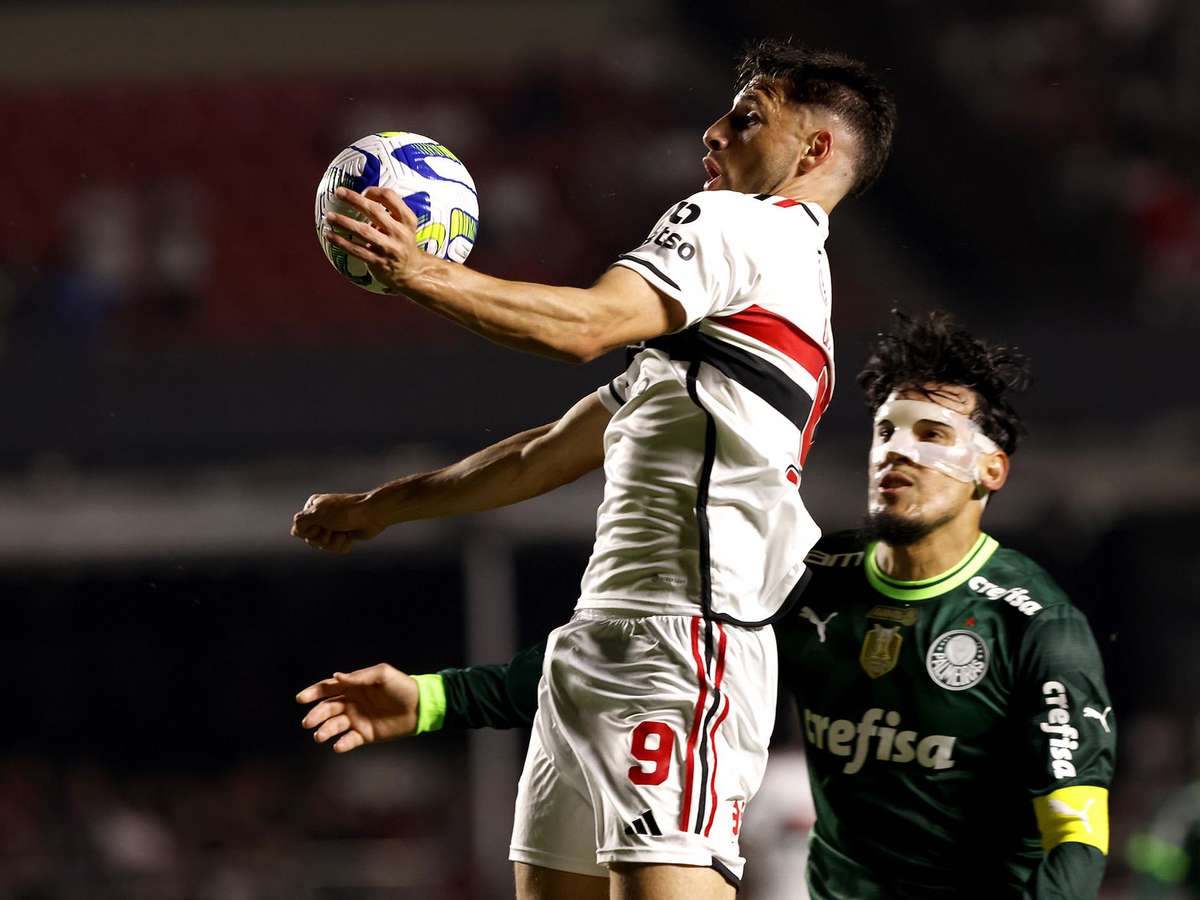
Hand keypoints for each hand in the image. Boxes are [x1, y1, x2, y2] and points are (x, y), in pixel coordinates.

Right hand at [291, 492, 384, 553]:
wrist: (372, 514)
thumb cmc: (345, 511)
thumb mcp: (318, 513)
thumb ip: (301, 522)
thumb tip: (294, 531)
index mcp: (312, 507)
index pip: (298, 530)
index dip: (309, 532)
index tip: (320, 524)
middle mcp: (321, 516)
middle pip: (311, 540)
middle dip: (323, 538)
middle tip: (334, 528)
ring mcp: (332, 526)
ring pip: (323, 546)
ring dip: (334, 542)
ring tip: (344, 532)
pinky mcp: (343, 535)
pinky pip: (335, 549)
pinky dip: (342, 545)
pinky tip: (350, 537)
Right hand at [297, 664, 419, 752]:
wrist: (419, 707)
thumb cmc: (402, 687)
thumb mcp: (383, 675)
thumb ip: (360, 677)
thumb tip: (336, 677)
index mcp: (353, 687)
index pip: (328, 689)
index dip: (313, 693)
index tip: (301, 699)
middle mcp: (352, 703)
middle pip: (327, 709)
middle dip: (315, 716)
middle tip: (307, 723)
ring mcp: (357, 719)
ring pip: (335, 726)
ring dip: (325, 731)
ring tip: (320, 736)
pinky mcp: (365, 734)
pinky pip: (349, 740)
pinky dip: (342, 744)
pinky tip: (339, 745)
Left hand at [322, 186, 426, 293]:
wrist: (411, 271)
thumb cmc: (402, 241)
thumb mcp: (404, 224)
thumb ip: (388, 210)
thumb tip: (359, 197)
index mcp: (407, 219)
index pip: (390, 197)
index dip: (373, 191)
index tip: (362, 193)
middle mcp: (399, 233)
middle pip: (375, 211)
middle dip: (354, 199)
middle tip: (338, 192)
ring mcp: (389, 248)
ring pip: (363, 231)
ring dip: (343, 222)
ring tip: (329, 216)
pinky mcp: (378, 262)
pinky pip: (357, 250)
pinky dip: (341, 242)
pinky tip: (329, 235)